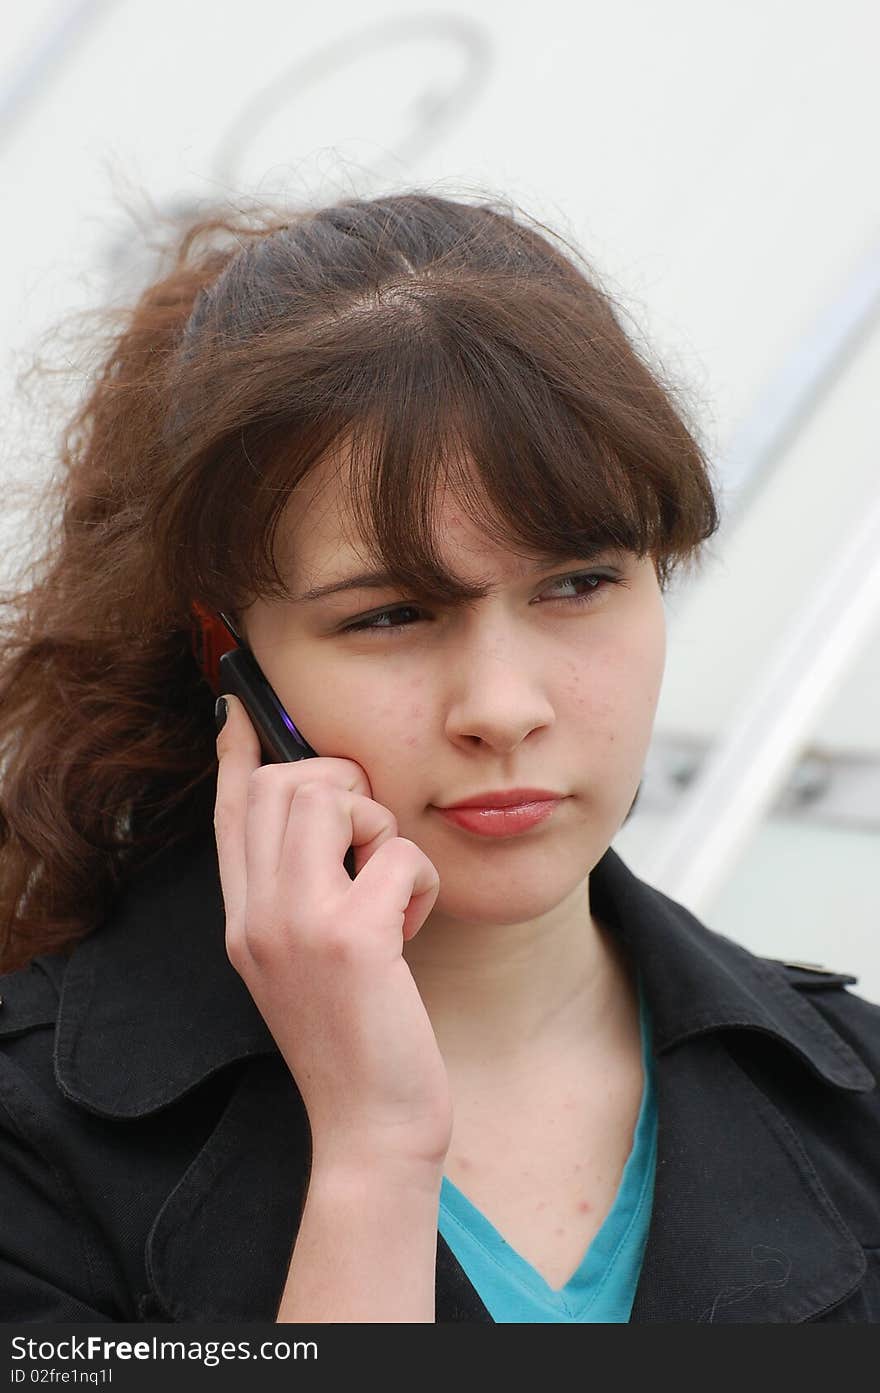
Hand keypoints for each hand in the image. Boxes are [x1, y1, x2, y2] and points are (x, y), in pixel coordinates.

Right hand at [213, 694, 451, 1171]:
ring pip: (328, 798)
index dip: (236, 751)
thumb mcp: (305, 960)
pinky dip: (420, 878)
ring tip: (387, 884)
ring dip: (378, 826)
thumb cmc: (354, 1038)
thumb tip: (324, 818)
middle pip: (279, 784)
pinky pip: (396, 854)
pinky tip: (414, 927)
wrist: (370, 1128)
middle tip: (367, 839)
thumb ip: (298, 892)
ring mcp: (296, 926)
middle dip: (337, 785)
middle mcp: (256, 916)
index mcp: (242, 919)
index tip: (238, 705)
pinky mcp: (351, 942)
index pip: (229, 812)